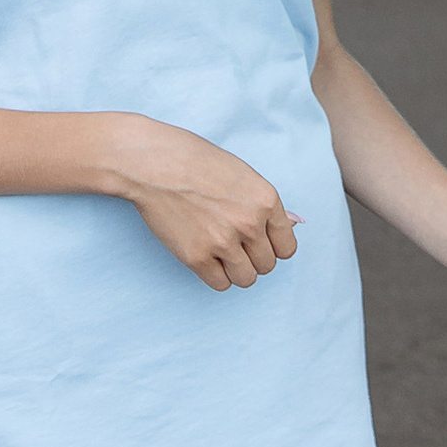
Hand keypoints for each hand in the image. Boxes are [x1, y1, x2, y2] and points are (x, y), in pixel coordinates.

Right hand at [111, 117, 298, 289]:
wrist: (154, 164)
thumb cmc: (196, 162)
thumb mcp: (242, 175)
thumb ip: (265, 205)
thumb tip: (292, 226)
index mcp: (266, 200)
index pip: (286, 247)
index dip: (272, 247)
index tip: (259, 243)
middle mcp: (249, 224)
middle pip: (267, 266)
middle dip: (252, 258)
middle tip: (235, 244)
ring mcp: (223, 242)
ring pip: (246, 279)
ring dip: (236, 270)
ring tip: (220, 252)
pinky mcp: (196, 257)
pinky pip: (220, 284)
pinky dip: (214, 274)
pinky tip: (205, 255)